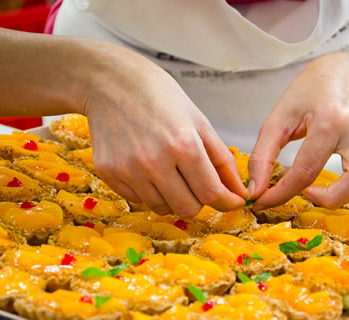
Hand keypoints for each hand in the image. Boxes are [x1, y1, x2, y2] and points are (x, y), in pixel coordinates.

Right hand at [82, 44, 245, 215]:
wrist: (110, 81)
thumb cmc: (158, 96)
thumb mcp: (199, 122)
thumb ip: (222, 160)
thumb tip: (239, 191)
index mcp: (183, 144)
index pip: (211, 193)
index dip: (226, 202)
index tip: (231, 202)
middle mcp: (154, 161)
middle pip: (188, 208)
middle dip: (199, 200)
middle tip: (197, 183)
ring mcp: (129, 170)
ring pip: (163, 208)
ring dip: (173, 197)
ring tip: (170, 171)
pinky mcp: (109, 173)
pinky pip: (139, 200)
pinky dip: (150, 192)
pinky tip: (147, 167)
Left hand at [248, 53, 348, 210]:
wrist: (342, 69)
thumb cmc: (309, 93)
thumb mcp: (279, 118)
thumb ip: (263, 155)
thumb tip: (255, 190)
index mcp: (327, 120)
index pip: (305, 171)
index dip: (281, 194)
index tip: (265, 202)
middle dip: (331, 199)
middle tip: (310, 193)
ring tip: (342, 186)